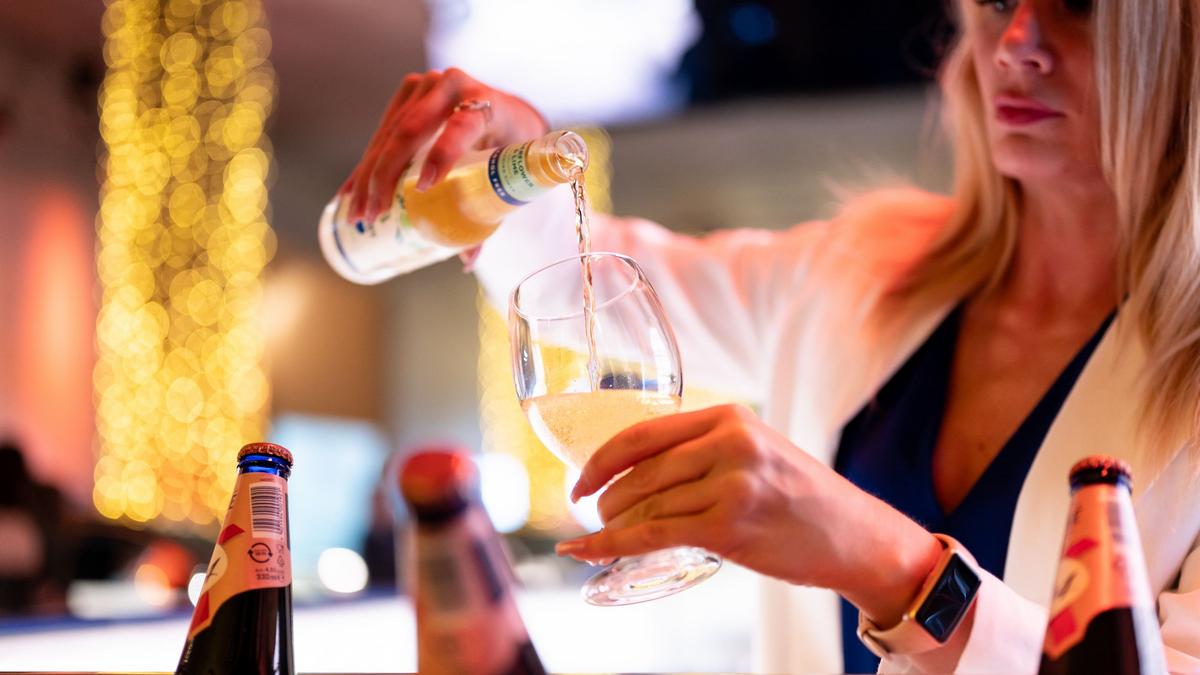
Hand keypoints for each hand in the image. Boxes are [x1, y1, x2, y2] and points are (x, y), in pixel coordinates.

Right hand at [341, 68, 548, 224]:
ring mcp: (427, 86)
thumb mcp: (507, 173)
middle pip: (410, 133)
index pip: (461, 127)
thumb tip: (466, 260)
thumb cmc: (510, 146)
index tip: (424, 188)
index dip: (441, 156)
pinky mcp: (407, 93)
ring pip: (388, 134)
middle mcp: (454, 87)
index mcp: (487, 105)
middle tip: (374, 214)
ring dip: (368, 176)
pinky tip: (349, 191)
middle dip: (385, 177)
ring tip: (358, 213)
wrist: (507, 109)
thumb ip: (490, 211)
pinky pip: (381, 131)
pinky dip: (366, 165)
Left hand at [559, 404, 943, 626]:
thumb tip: (638, 471)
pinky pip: (654, 534)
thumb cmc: (802, 500)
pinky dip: (613, 545)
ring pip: (646, 505)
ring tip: (597, 538)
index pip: (644, 433)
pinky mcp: (730, 525)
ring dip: (610, 526)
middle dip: (604, 498)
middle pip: (640, 471)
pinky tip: (588, 552)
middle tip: (592, 517)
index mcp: (729, 417)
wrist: (857, 537)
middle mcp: (730, 443)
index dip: (601, 460)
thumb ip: (705, 451)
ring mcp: (731, 484)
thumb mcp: (756, 452)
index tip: (581, 481)